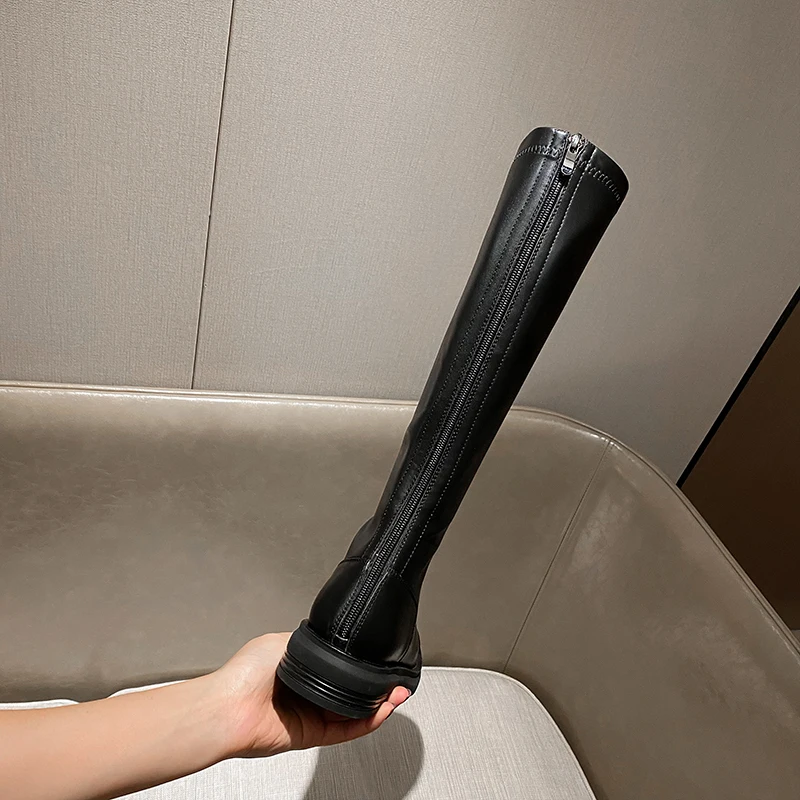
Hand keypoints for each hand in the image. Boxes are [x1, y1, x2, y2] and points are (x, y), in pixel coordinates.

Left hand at [213, 633, 410, 757]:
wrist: (229, 708)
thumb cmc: (244, 674)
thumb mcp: (282, 642)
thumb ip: (310, 643)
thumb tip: (329, 637)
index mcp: (298, 671)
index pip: (337, 670)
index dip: (359, 666)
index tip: (378, 661)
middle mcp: (305, 694)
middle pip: (349, 692)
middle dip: (375, 687)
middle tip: (395, 680)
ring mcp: (310, 715)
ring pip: (353, 712)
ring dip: (378, 704)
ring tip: (397, 693)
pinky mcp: (313, 735)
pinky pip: (347, 729)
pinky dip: (368, 720)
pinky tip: (383, 709)